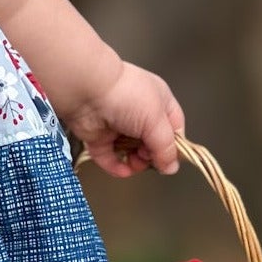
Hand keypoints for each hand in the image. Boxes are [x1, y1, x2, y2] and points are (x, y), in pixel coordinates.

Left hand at [65, 61, 185, 178]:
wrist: (87, 91)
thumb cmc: (126, 95)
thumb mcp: (156, 121)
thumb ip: (166, 147)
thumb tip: (171, 167)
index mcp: (159, 102)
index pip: (174, 128)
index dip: (174, 146)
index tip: (171, 160)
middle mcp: (139, 113)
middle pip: (152, 143)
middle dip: (152, 155)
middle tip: (148, 156)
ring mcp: (118, 126)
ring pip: (131, 152)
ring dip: (135, 162)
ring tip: (135, 161)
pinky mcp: (99, 137)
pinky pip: (109, 157)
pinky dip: (115, 167)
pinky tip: (123, 170)